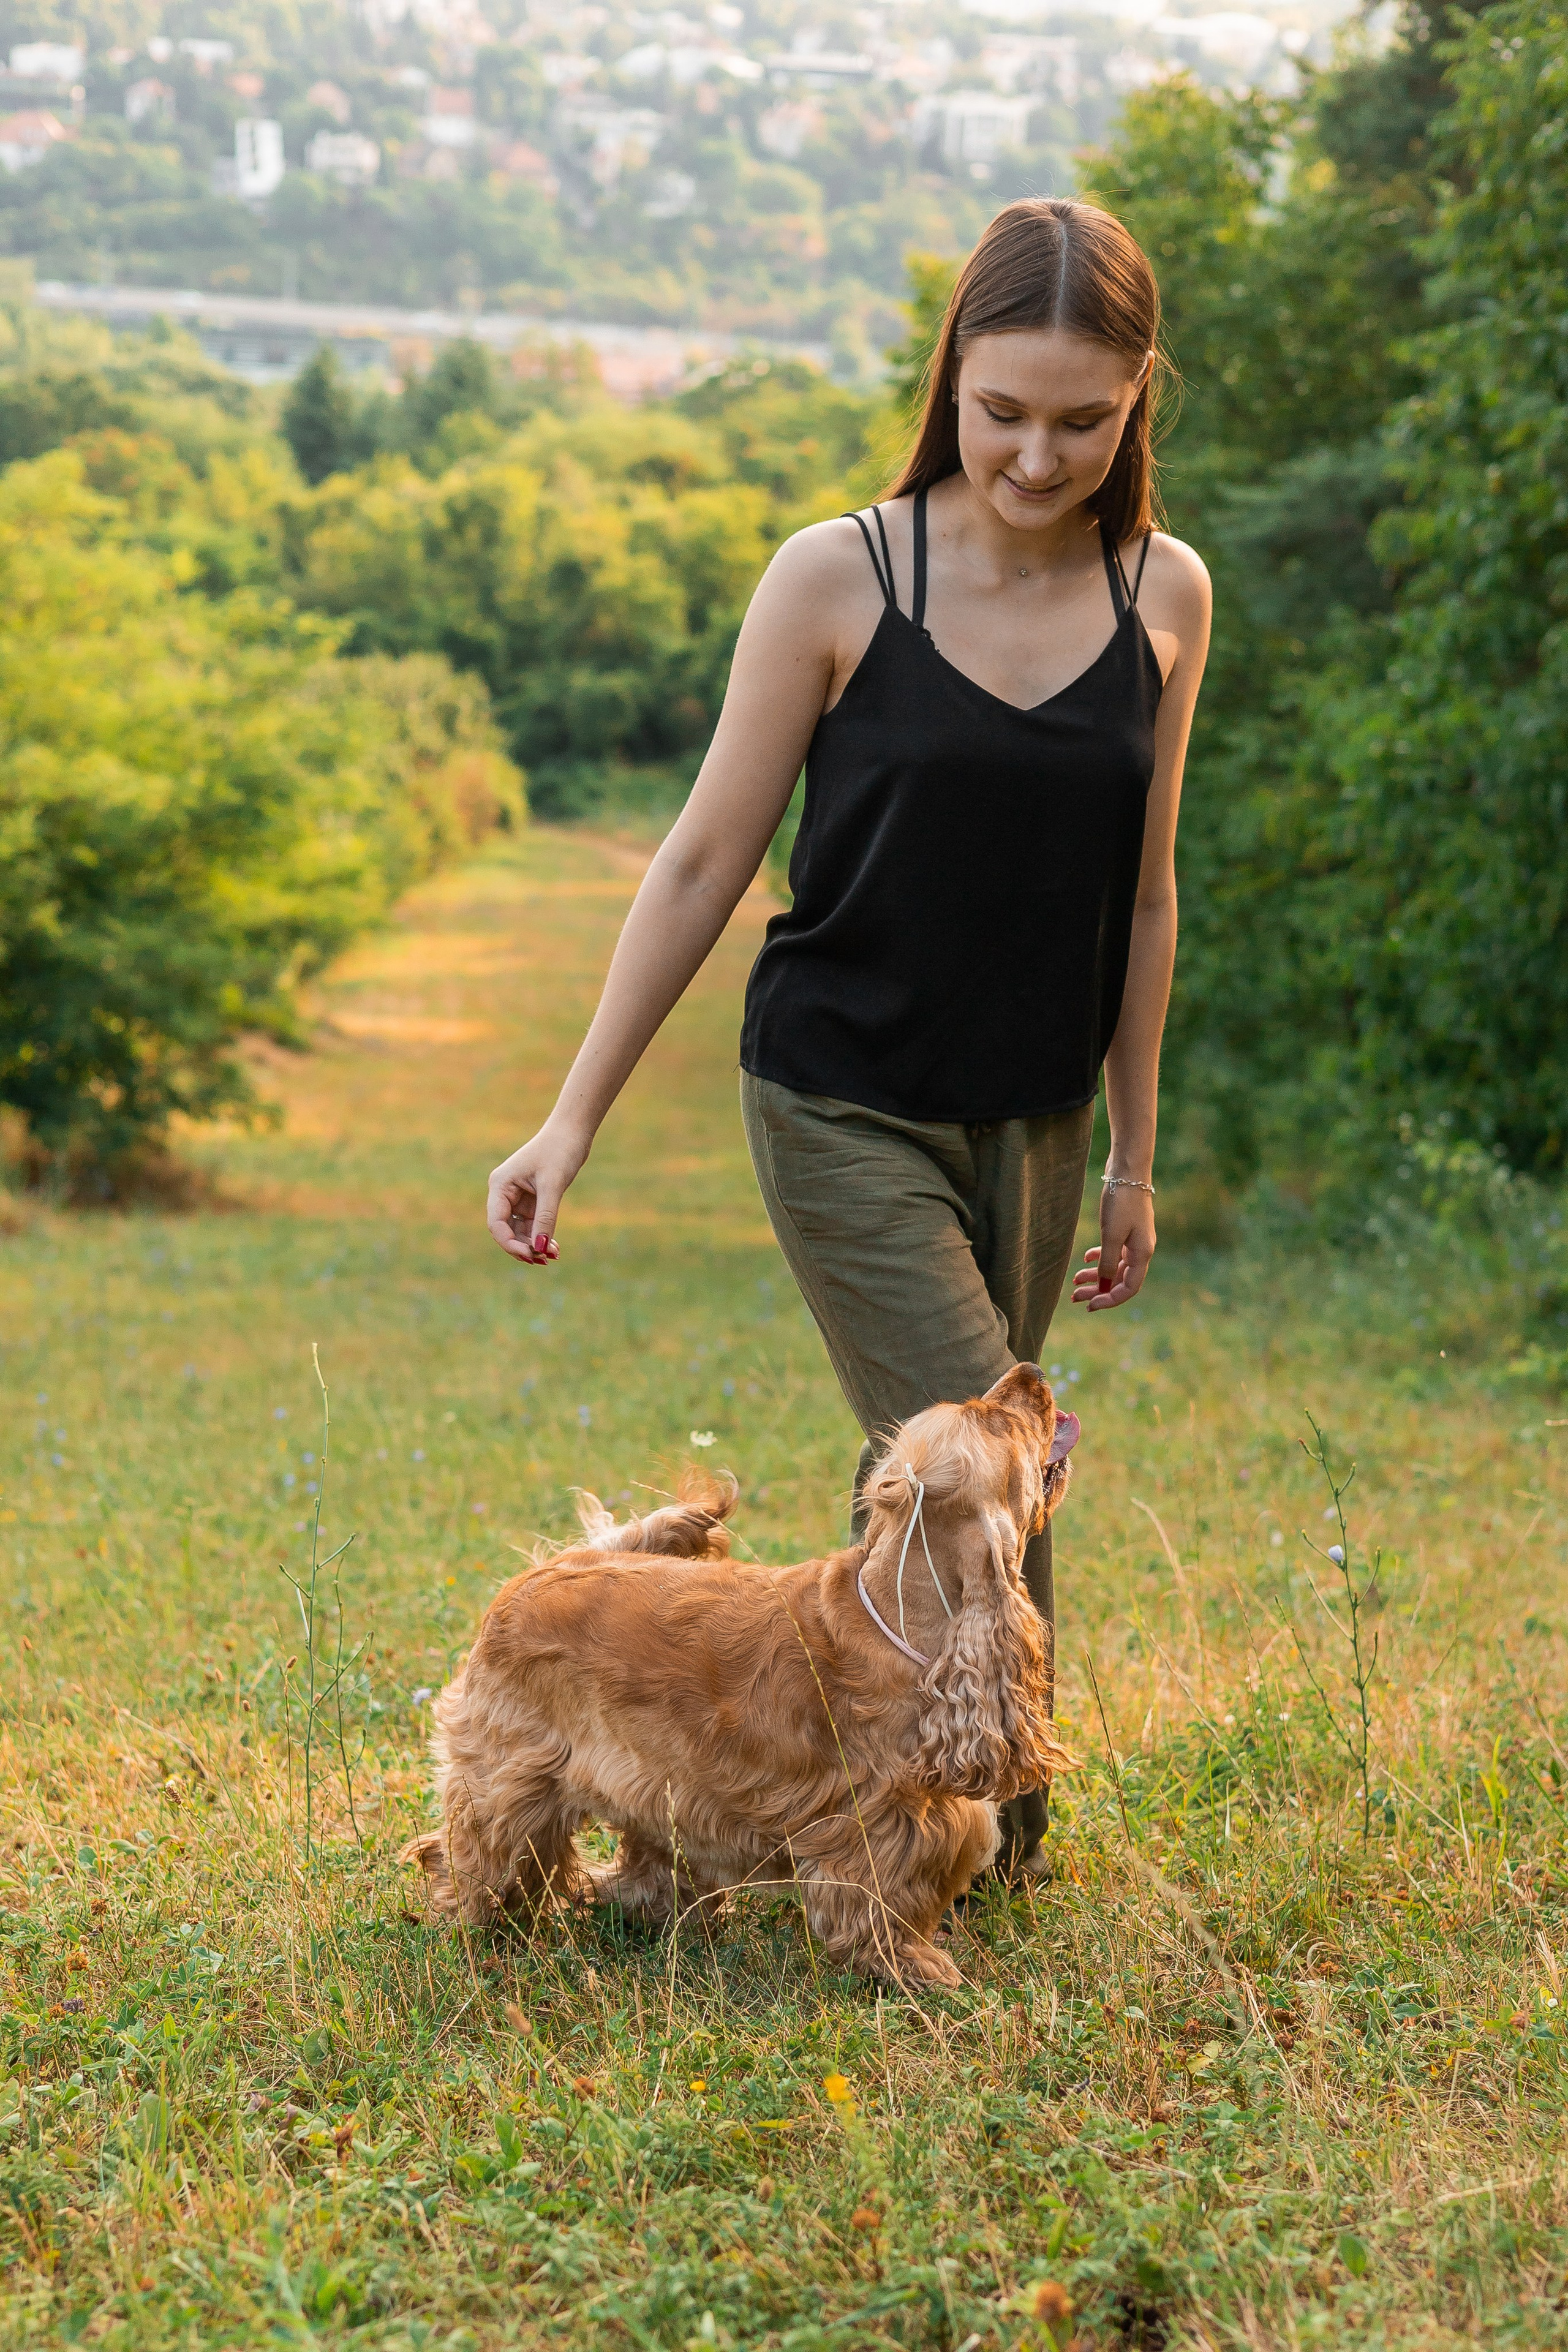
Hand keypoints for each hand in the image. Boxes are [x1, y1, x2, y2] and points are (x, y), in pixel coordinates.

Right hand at [486, 1122, 588, 1263]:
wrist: (573, 1132)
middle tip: (544, 1260)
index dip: (510, 1243)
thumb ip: (545, 1218)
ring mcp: (518, 1197)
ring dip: (534, 1244)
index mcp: (500, 1185)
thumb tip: (539, 1249)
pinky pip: (532, 1224)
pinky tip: (554, 1247)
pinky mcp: (532, 1199)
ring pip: (520, 1230)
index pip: (497, 1223)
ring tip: (553, 1255)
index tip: (530, 1255)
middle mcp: (505, 1192)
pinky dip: (541, 1236)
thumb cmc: (559, 1151)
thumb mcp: (552, 1186)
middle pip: (506, 1230)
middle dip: (523, 1247)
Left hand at [1071, 1182, 1154, 1311]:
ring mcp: (1134, 1240)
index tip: (1090, 1305)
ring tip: (1074, 1281)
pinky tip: (1085, 1258)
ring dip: (1095, 1275)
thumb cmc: (1122, 1202)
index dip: (1110, 1299)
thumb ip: (1107, 1262)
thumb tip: (1103, 1286)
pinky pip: (1113, 1251)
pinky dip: (1099, 1257)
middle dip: (1097, 1290)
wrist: (1128, 1170)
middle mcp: (1141, 1250)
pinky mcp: (1125, 1229)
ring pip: (1114, 1266)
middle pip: (1119, 1279)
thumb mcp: (1111, 1235)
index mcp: (1142, 1254)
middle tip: (1075, 1297)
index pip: (1128, 1288)